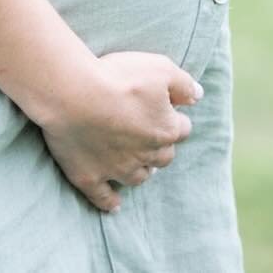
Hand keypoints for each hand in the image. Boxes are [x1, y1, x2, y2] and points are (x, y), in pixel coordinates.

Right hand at [38, 52, 200, 213]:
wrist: (74, 94)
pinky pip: (104, 197)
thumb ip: (183, 84)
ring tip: (136, 161)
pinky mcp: (91, 177)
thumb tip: (198, 95)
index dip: (175, 118)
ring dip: (141, 170)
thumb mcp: (159, 69)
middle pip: (163, 157)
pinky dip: (111, 201)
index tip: (167, 110)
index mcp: (165, 130)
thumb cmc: (118, 78)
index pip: (182, 128)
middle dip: (160, 147)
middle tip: (150, 135)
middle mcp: (146, 155)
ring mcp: (117, 170)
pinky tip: (115, 204)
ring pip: (139, 177)